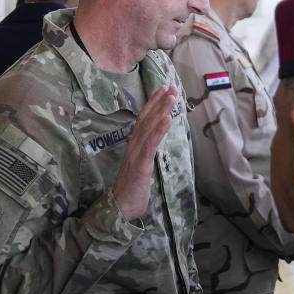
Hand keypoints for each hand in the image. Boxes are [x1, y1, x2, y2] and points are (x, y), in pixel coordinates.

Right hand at [113, 85, 177, 218]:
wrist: (121, 208)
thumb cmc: (132, 190)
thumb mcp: (140, 166)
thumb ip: (144, 152)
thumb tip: (151, 141)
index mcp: (134, 145)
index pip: (143, 119)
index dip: (153, 103)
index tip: (164, 89)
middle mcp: (133, 145)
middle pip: (146, 118)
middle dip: (159, 101)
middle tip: (171, 86)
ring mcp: (136, 154)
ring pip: (148, 127)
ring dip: (161, 110)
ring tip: (172, 97)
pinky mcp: (140, 165)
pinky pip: (150, 144)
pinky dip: (159, 130)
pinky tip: (167, 119)